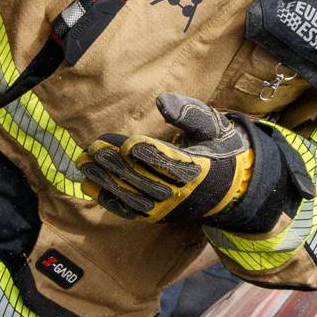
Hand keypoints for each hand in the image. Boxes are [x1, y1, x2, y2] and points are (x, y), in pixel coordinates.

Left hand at [82, 94, 256, 222]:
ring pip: (130, 195)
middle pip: (141, 177)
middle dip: (114, 164)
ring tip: (84, 165)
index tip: (119, 141)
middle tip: (92, 149)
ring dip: (104, 181)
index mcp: (195, 168)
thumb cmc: (220, 151)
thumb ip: (190, 112)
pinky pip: (129, 211)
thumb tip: (162, 101)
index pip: (161, 159)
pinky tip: (90, 186)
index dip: (137, 151)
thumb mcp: (214, 127)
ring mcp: (166, 207)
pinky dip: (109, 200)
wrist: (232, 191)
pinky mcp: (157, 216)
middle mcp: (179, 192)